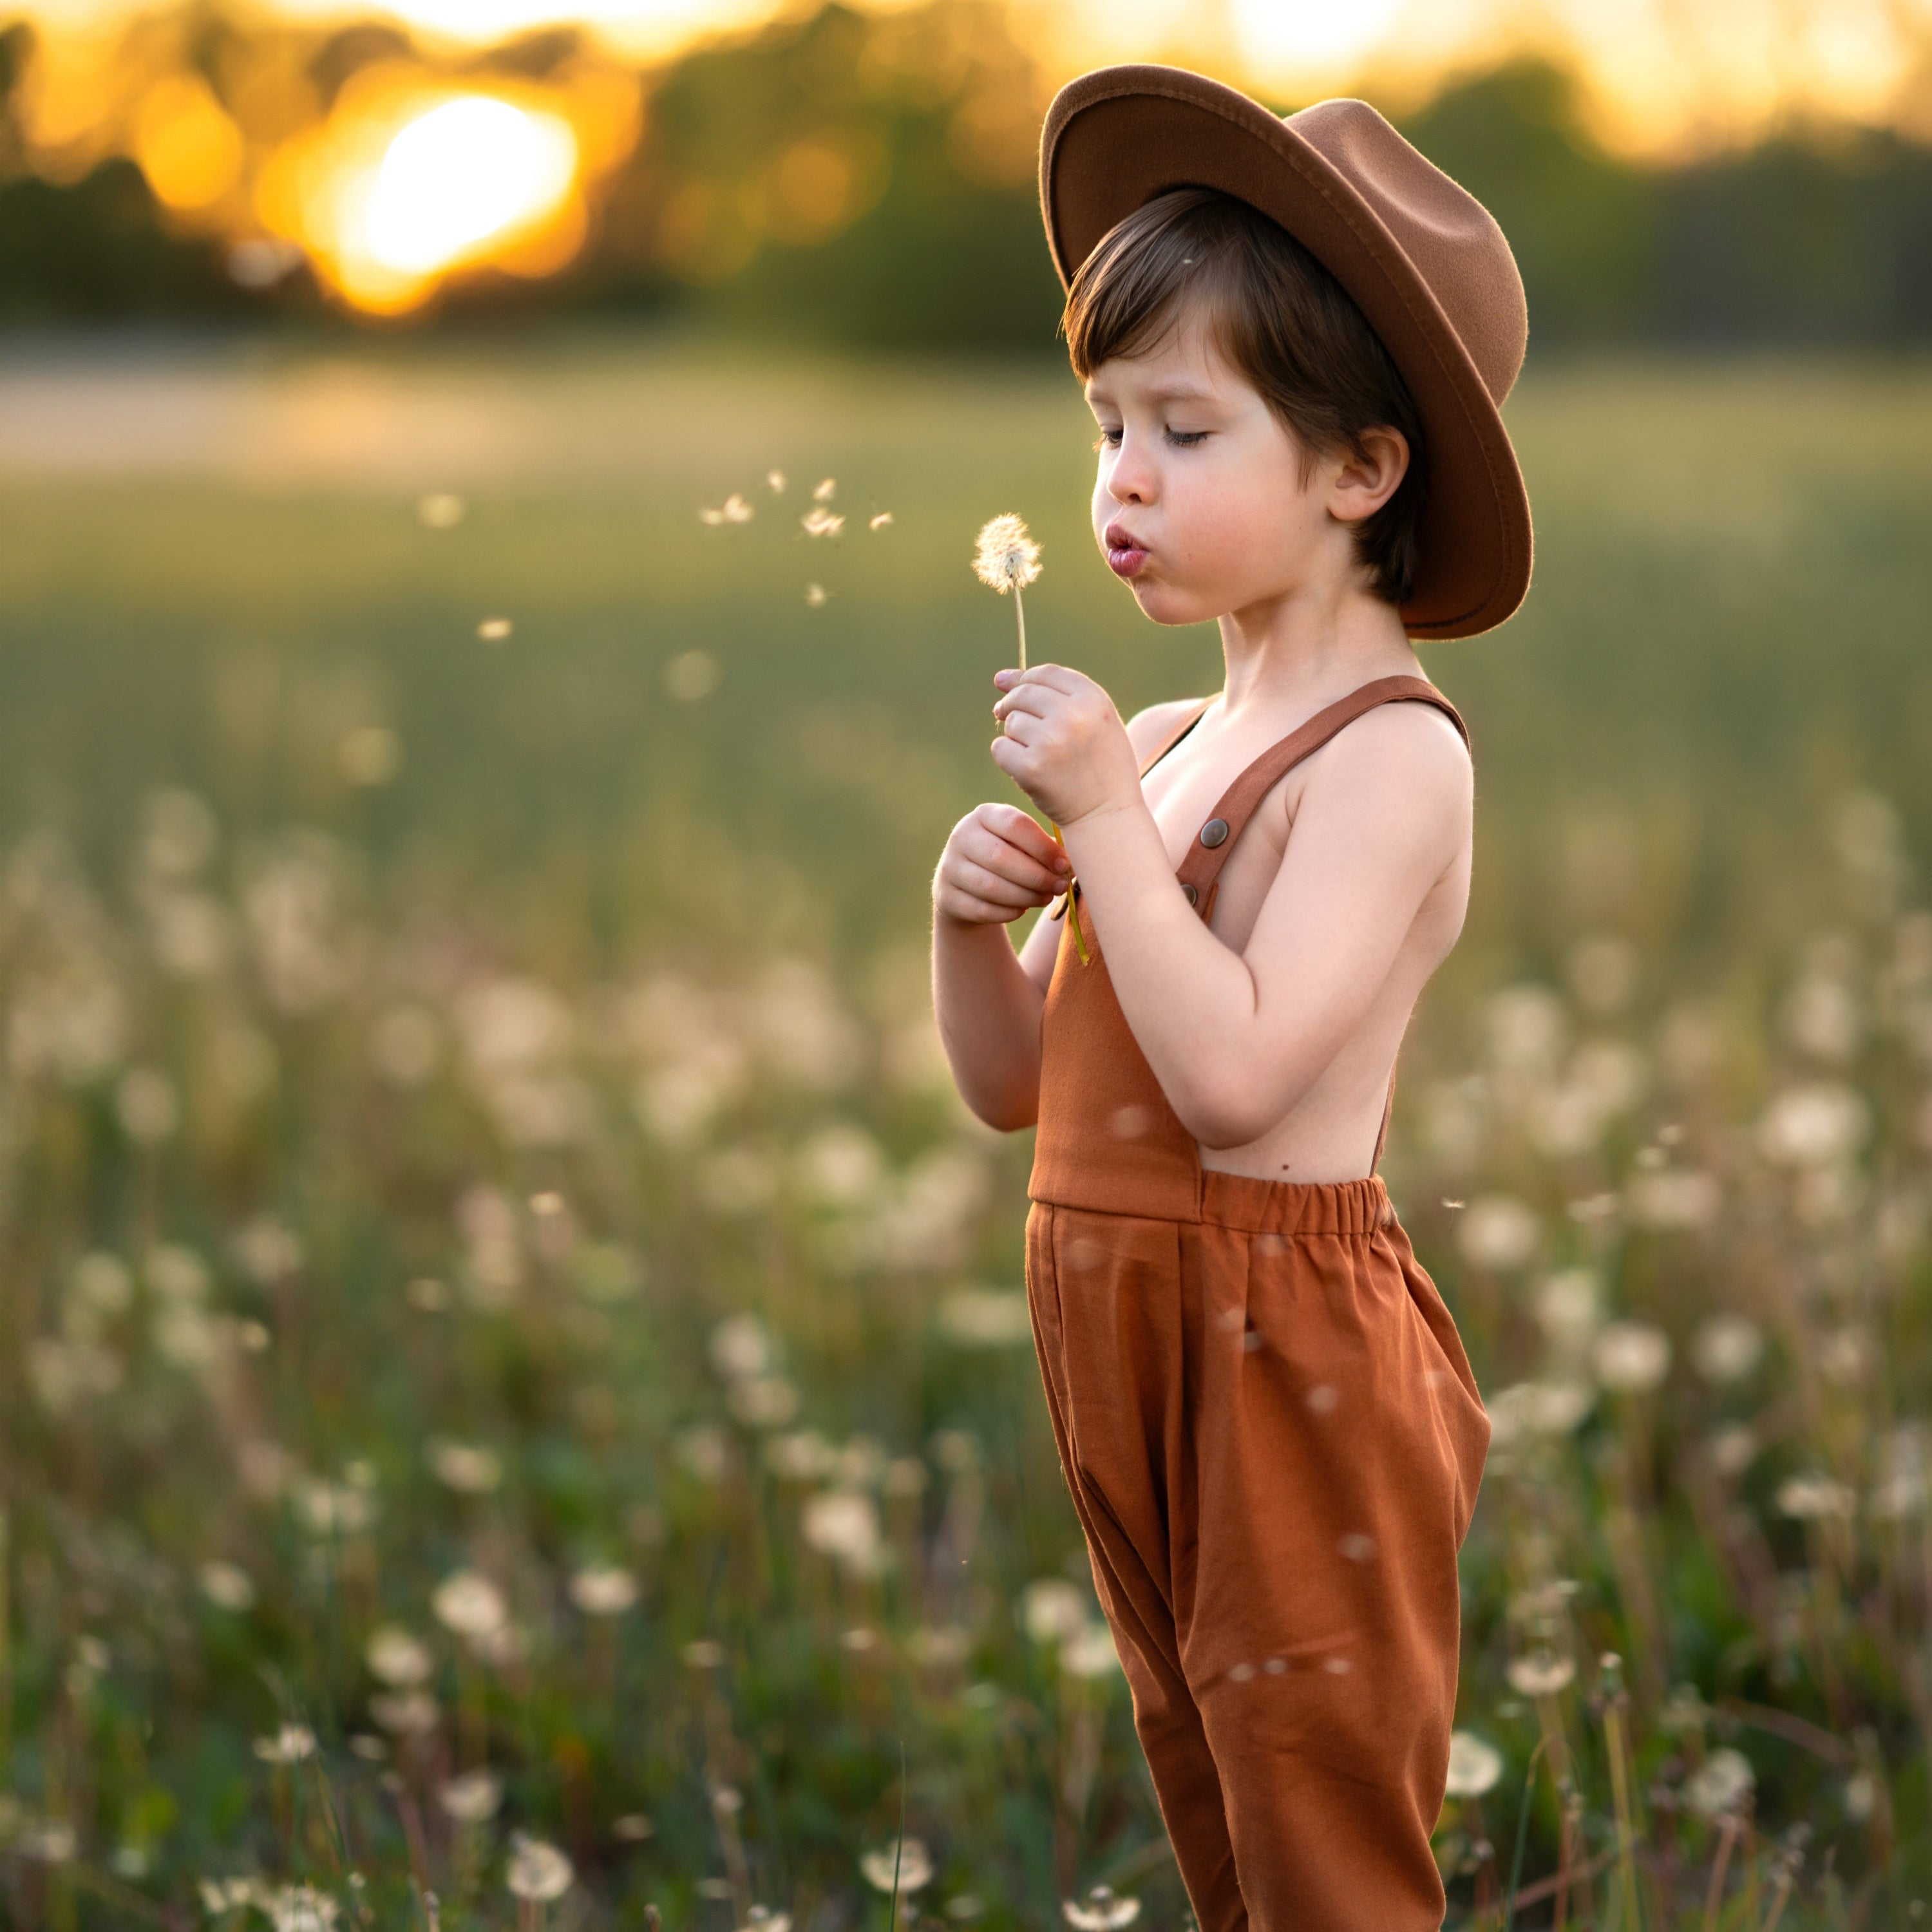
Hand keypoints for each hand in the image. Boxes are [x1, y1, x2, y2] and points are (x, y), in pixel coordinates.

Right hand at [934, 802, 1071, 925]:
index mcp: (984, 815)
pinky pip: (982, 909)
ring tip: (1045, 898)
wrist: (967, 884)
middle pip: (1001, 858)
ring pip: (991, 887)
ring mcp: (950, 868)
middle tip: (1059, 887)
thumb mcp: (1022, 844)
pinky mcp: (947, 897)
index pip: (1015, 825)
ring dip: (1025, 896)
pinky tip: (1023, 908)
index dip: (1043, 847)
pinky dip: (1009, 912)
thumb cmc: (1008, 857)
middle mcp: (962, 837)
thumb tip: (1068, 866)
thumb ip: (1044, 849)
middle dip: (1036, 876)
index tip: (1064, 865)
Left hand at [990, 666, 1139, 826]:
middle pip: (1024, 694)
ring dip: (1015, 736)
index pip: (1046, 673)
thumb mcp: (1099, 722)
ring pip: (1011, 722)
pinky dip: (1007, 757)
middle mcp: (1073, 716)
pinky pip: (1001, 748)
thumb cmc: (1102, 768)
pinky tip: (1025, 768)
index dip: (1022, 677)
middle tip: (1006, 717)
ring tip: (1035, 753)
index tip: (1003, 683)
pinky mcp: (1031, 767)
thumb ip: (1062, 696)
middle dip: (1011, 704)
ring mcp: (1051, 741)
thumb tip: (1002, 679)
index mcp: (1093, 700)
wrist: (1107, 816)